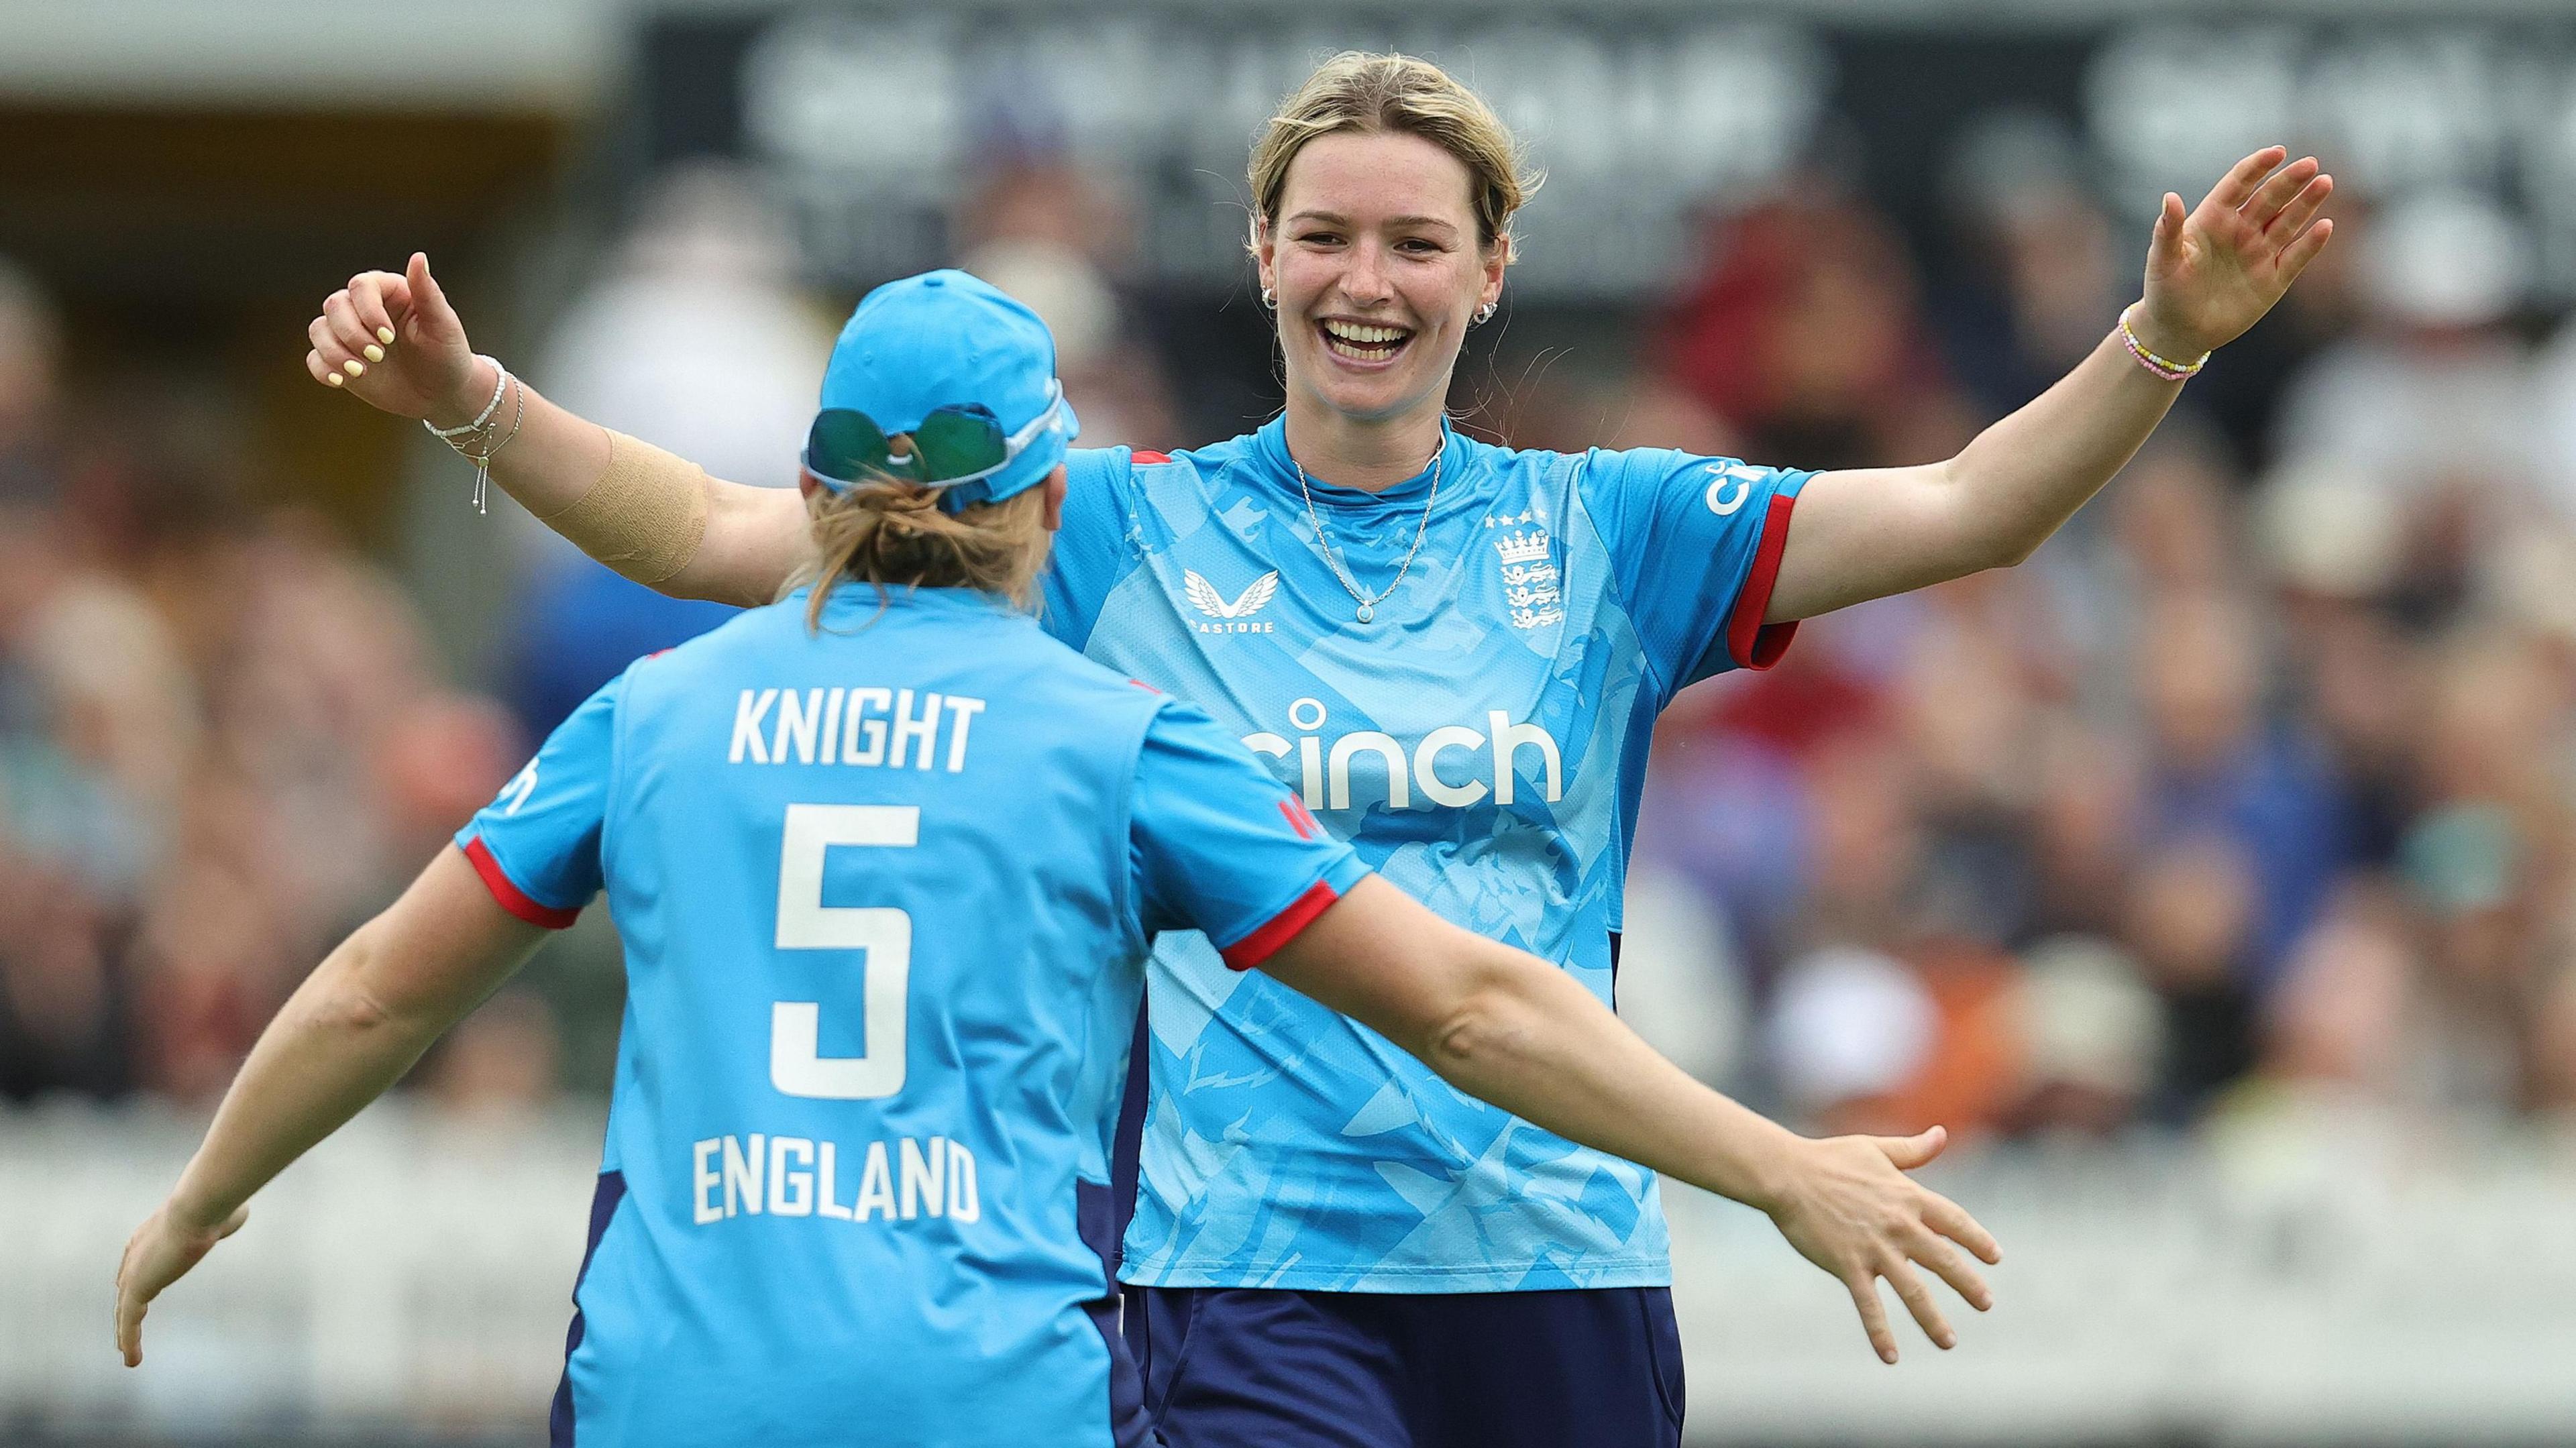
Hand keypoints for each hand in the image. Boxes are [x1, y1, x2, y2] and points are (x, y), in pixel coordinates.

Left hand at [113, 1199, 247, 1366]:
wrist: (197, 1209)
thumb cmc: (212, 1208)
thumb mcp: (221, 1214)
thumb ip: (224, 1220)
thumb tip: (239, 1213)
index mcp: (151, 1236)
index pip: (138, 1263)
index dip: (137, 1280)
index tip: (139, 1294)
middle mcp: (136, 1255)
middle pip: (127, 1287)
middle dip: (127, 1307)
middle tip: (128, 1326)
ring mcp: (133, 1273)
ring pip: (125, 1309)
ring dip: (125, 1332)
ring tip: (127, 1354)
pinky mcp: (135, 1290)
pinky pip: (128, 1322)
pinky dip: (129, 1341)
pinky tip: (132, 1360)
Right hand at [304, 251, 489, 425]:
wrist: (442, 394)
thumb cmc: (447, 355)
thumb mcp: (443, 325)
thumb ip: (428, 292)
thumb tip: (418, 256)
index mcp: (389, 292)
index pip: (361, 286)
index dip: (368, 310)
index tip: (389, 337)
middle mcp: (363, 309)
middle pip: (334, 305)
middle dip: (351, 333)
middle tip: (377, 356)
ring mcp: (349, 334)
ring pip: (319, 329)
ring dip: (334, 351)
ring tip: (360, 371)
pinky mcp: (339, 359)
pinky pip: (315, 358)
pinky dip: (323, 368)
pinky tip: (341, 381)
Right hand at [1761, 1125, 2001, 1363]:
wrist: (1787, 1174)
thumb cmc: (1829, 1158)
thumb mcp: (1875, 1150)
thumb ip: (1912, 1150)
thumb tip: (1942, 1134)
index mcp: (1908, 1196)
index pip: (1954, 1221)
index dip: (1977, 1239)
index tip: (1995, 1257)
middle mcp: (1898, 1224)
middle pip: (1943, 1259)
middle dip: (1968, 1284)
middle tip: (1986, 1303)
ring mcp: (1874, 1248)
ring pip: (1913, 1291)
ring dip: (1932, 1319)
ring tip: (1948, 1342)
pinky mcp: (1848, 1265)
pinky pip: (1869, 1306)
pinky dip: (1881, 1333)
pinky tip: (1891, 1357)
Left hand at [2134, 146, 2334, 361]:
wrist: (2178, 332)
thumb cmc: (2164, 292)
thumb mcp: (2162, 261)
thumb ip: (2167, 230)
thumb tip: (2170, 197)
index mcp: (2213, 219)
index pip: (2238, 185)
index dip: (2257, 167)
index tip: (2277, 152)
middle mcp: (2241, 231)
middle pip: (2270, 199)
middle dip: (2289, 181)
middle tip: (2310, 164)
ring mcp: (2259, 253)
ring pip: (2288, 221)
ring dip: (2306, 203)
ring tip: (2324, 183)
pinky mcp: (2274, 279)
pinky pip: (2296, 256)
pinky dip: (2311, 243)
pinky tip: (2324, 226)